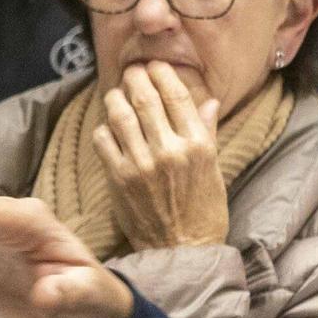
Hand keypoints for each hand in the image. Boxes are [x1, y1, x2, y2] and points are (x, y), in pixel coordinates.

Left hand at [96, 62, 227, 249]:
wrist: (183, 251)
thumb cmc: (203, 212)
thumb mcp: (214, 170)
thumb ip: (207, 132)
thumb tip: (209, 101)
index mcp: (198, 145)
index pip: (177, 95)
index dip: (163, 73)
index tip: (155, 65)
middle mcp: (170, 151)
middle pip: (146, 98)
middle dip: (136, 77)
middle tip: (131, 71)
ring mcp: (141, 165)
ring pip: (121, 114)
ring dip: (116, 97)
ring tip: (116, 94)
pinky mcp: (119, 179)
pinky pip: (104, 140)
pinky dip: (104, 128)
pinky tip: (108, 128)